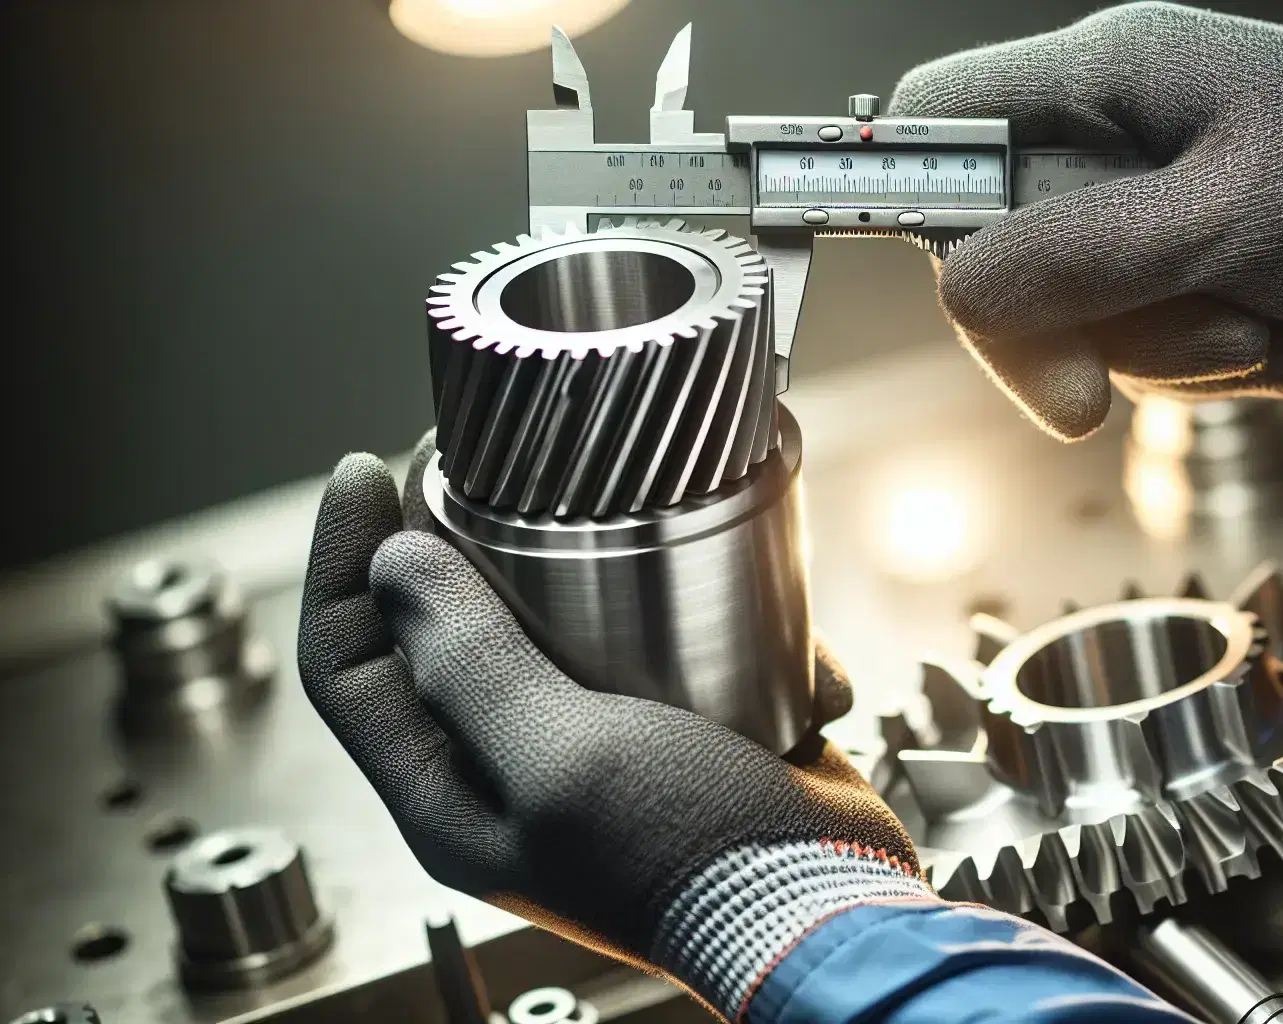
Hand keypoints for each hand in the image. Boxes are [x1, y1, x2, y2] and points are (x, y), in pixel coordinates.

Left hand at [297, 436, 927, 1015]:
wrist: (818, 904)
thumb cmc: (688, 858)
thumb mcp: (562, 759)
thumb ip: (471, 668)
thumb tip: (395, 567)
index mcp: (449, 793)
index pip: (347, 663)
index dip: (341, 560)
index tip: (369, 469)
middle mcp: (505, 768)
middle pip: (438, 630)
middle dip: (456, 541)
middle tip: (481, 466)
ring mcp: (588, 746)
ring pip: (548, 622)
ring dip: (590, 569)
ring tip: (627, 523)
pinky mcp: (668, 726)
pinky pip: (652, 642)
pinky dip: (700, 619)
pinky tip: (743, 615)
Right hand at [893, 2, 1282, 437]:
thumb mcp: (1220, 225)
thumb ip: (1080, 257)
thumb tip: (962, 291)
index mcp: (1110, 71)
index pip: (943, 120)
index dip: (925, 205)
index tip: (957, 296)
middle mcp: (1116, 122)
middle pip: (1005, 244)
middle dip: (1075, 327)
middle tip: (1118, 384)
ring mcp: (1150, 188)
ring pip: (1077, 302)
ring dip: (1161, 351)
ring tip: (1259, 332)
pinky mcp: (1187, 244)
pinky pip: (1140, 325)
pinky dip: (1201, 354)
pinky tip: (1276, 337)